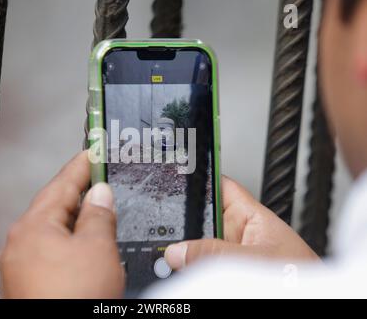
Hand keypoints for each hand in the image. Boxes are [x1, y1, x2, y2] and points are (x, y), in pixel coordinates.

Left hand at [0, 151, 123, 298]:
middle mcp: (21, 242)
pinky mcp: (29, 279)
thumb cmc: (72, 300)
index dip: (81, 165)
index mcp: (34, 227)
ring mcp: (22, 262)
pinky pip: (51, 248)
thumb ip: (99, 215)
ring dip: (76, 217)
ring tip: (98, 209)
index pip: (61, 183)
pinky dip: (69, 240)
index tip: (92, 151)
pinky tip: (85, 243)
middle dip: (79, 192)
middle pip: (54, 205)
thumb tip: (101, 194)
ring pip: (53, 228)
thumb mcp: (97, 248)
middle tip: (100, 179)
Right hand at [165, 177, 319, 269]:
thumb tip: (179, 250)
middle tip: (168, 230)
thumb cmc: (301, 278)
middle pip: (201, 218)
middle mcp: (237, 235)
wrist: (307, 304)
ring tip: (174, 254)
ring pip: (196, 245)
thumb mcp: (258, 260)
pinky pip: (199, 266)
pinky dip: (186, 267)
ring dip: (183, 248)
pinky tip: (180, 267)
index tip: (177, 172)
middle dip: (184, 221)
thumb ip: (218, 253)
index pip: (221, 186)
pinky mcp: (224, 273)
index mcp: (252, 217)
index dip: (200, 177)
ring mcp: (229, 256)